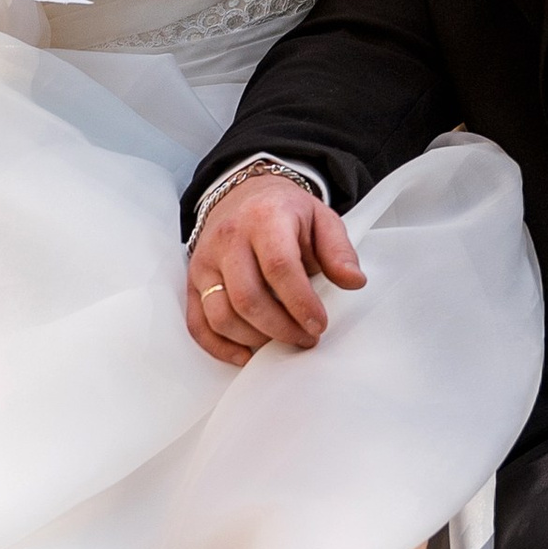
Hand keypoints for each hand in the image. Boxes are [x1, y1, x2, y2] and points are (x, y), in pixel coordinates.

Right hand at [186, 174, 365, 365]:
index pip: (279, 267)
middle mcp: (228, 239)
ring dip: (254, 339)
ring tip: (282, 341)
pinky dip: (220, 347)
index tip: (319, 324)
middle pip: (248, 297)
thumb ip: (339, 251)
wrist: (243, 195)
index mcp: (264, 219)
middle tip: (306, 338)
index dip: (301, 302)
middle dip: (281, 328)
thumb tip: (354, 282)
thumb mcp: (321, 219)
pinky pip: (198, 323)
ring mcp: (206, 261)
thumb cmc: (285, 212)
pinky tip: (247, 354)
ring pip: (221, 315)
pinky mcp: (193, 280)